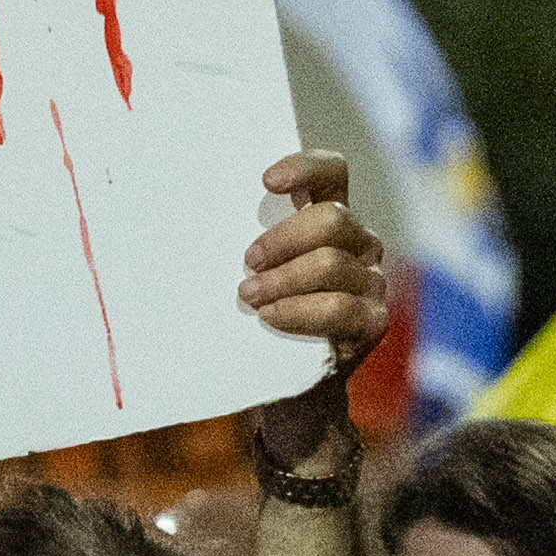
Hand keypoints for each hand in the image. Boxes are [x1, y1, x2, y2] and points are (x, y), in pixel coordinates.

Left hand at [237, 153, 388, 460]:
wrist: (287, 388)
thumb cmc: (261, 318)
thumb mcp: (254, 274)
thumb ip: (247, 246)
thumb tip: (181, 220)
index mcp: (330, 220)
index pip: (333, 174)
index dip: (305, 167)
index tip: (265, 181)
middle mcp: (361, 244)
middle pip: (332, 220)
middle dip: (283, 238)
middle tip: (247, 262)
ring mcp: (373, 282)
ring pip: (332, 264)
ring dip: (283, 280)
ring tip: (249, 297)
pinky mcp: (374, 321)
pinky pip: (340, 309)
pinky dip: (298, 311)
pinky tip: (270, 318)